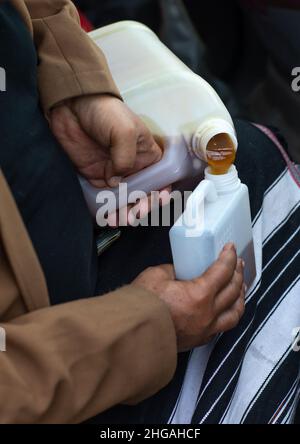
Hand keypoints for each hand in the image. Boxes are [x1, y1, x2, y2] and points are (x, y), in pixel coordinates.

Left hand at [50, 94, 169, 224]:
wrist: (72, 107)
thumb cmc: (106, 113)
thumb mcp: (124, 131)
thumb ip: (125, 158)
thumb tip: (117, 181)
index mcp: (148, 155)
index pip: (160, 179)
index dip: (161, 193)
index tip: (157, 201)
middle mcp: (134, 168)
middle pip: (142, 195)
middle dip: (140, 208)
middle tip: (133, 215)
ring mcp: (115, 174)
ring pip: (124, 201)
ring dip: (124, 213)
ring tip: (119, 220)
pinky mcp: (97, 178)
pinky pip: (104, 199)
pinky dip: (106, 210)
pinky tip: (106, 216)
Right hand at [132, 244, 245, 351]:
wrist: (132, 334)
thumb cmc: (142, 306)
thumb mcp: (156, 275)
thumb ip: (174, 269)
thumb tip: (180, 270)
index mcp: (200, 295)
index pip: (223, 271)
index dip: (229, 257)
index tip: (230, 248)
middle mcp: (208, 314)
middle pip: (233, 290)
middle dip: (238, 273)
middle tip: (237, 262)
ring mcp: (205, 330)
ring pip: (235, 313)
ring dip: (240, 297)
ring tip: (240, 286)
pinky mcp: (199, 340)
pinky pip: (222, 327)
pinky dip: (228, 314)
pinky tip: (226, 308)